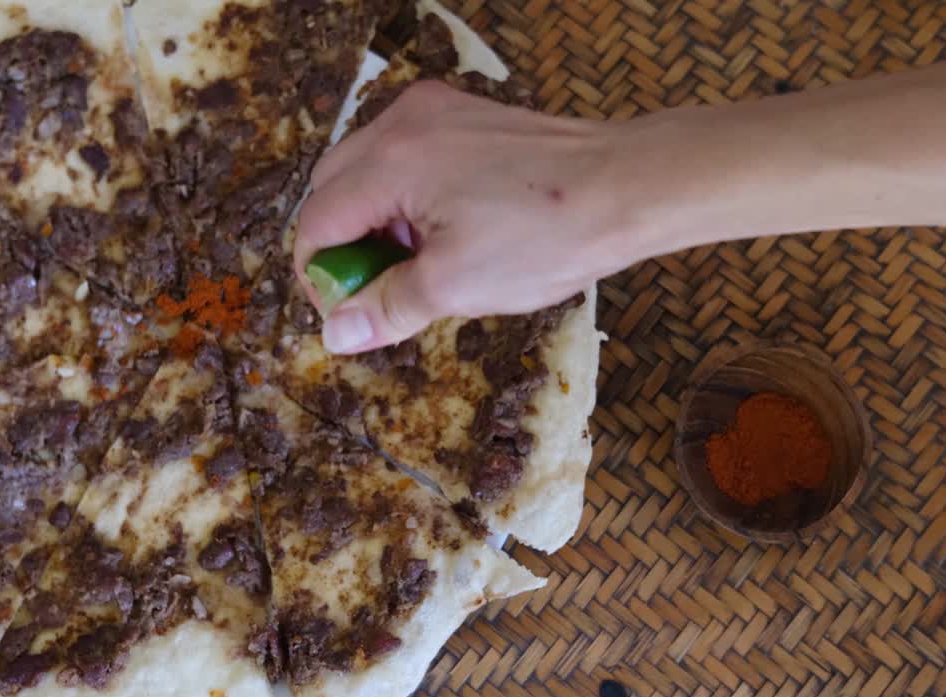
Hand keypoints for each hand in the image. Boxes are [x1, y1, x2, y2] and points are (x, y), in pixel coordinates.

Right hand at [294, 81, 653, 353]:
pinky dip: (405, 196)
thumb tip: (335, 335)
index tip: (345, 313)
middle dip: (344, 245)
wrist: (628, 186)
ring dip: (374, 221)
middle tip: (377, 292)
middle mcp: (402, 121)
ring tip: (416, 265)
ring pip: (366, 170)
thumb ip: (385, 307)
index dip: (319, 276)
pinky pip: (405, 155)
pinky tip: (441, 232)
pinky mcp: (463, 114)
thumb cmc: (547, 235)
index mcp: (391, 160)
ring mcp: (434, 111)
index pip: (317, 221)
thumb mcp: (456, 285)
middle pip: (332, 188)